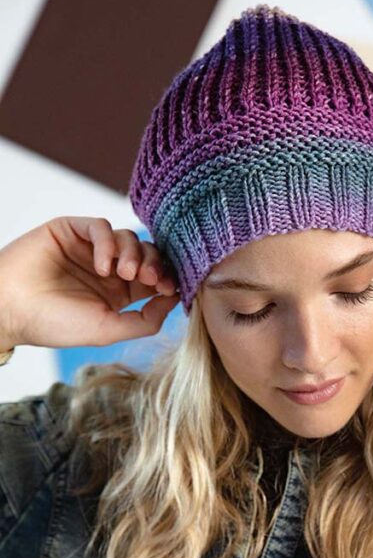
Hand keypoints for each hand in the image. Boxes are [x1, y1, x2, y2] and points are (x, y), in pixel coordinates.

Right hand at [0, 216, 179, 351]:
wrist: (11, 309)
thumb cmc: (55, 324)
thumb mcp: (108, 330)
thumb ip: (145, 320)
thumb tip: (172, 301)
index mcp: (119, 293)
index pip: (154, 278)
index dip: (167, 279)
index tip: (170, 289)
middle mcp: (107, 269)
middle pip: (147, 254)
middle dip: (155, 264)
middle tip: (150, 278)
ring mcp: (89, 248)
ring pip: (128, 237)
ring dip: (133, 254)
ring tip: (123, 274)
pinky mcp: (71, 230)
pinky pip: (100, 226)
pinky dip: (108, 243)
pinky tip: (102, 265)